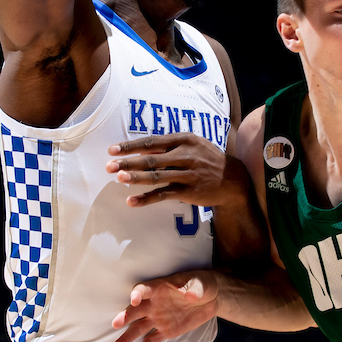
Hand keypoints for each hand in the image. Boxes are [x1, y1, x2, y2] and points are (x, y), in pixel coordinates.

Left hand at [107, 133, 241, 206]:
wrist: (233, 179)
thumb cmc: (207, 159)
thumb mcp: (193, 145)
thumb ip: (169, 146)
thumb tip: (141, 151)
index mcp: (184, 140)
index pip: (152, 142)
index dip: (131, 146)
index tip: (112, 150)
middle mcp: (186, 155)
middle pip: (151, 159)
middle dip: (128, 162)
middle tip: (108, 166)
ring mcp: (188, 174)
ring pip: (157, 177)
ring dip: (136, 178)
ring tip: (118, 179)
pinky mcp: (190, 192)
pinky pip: (164, 195)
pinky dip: (147, 199)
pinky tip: (132, 201)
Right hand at [112, 271, 218, 341]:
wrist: (211, 299)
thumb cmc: (203, 285)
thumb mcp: (202, 283)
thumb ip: (195, 289)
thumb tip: (190, 296)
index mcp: (160, 288)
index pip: (144, 289)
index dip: (137, 294)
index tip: (134, 300)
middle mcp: (154, 303)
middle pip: (136, 310)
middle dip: (126, 316)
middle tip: (116, 324)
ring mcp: (158, 318)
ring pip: (139, 327)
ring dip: (128, 336)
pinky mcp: (166, 331)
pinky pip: (152, 340)